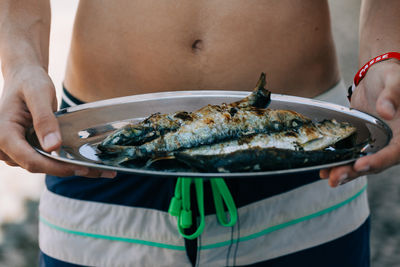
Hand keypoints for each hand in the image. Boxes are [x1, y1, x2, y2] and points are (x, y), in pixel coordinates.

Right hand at [0, 65, 115, 177]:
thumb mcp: (38, 94)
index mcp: (2, 135)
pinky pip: (45, 160)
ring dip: (69, 168)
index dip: (57, 168)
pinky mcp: (24, 150)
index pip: (32, 161)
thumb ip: (44, 120)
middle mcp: (3, 147)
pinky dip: (63, 162)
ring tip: (99, 170)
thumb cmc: (29, 82)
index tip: (82, 169)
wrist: (23, 78)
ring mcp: (13, 151)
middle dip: (68, 170)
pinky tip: (85, 162)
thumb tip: (53, 147)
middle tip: (102, 172)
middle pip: (39, 166)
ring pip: (43, 166)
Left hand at [320, 59, 399, 186]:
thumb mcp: (394, 80)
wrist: (377, 74)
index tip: (360, 164)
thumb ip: (392, 95)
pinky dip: (339, 163)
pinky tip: (323, 169)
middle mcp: (392, 143)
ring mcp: (375, 144)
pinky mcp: (361, 141)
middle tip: (334, 179)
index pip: (395, 153)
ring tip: (326, 178)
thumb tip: (387, 112)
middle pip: (375, 163)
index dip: (378, 161)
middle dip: (354, 172)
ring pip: (361, 163)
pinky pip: (351, 155)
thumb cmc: (391, 75)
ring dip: (344, 172)